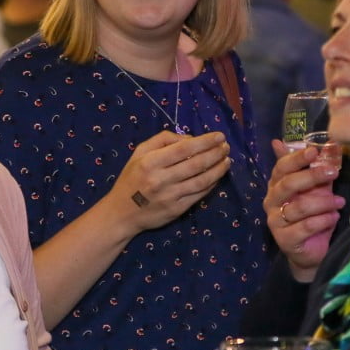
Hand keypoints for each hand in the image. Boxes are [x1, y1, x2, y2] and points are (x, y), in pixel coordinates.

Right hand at [112, 130, 231, 231]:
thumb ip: (163, 140)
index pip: (184, 148)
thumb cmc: (131, 179)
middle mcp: (161, 179)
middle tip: (226, 147)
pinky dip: (211, 184)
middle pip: (196, 164)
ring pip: (201, 180)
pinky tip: (217, 176)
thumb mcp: (139, 153)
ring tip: (227, 160)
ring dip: (218, 169)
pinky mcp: (177, 210)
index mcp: (150, 162)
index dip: (205, 141)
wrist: (121, 213)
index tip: (219, 136)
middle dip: (215, 153)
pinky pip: (199, 194)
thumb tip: (190, 139)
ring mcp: (170, 196)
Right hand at [265, 139, 344, 280]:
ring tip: (340, 202)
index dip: (296, 159)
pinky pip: (305, 227)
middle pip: (287, 185)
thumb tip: (291, 140)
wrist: (311, 250)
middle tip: (333, 172)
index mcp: (276, 186)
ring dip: (324, 203)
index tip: (314, 152)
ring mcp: (276, 222)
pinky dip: (323, 220)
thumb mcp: (313, 188)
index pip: (281, 168)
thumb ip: (306, 167)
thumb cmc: (312, 215)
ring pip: (299, 207)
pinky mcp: (285, 240)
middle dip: (311, 176)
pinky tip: (334, 217)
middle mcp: (271, 202)